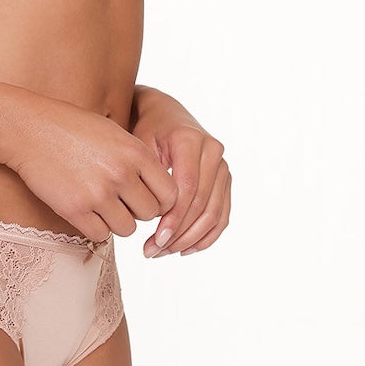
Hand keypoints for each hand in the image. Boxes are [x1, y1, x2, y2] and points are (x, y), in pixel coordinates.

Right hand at [4, 93, 178, 242]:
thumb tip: (164, 195)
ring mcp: (98, 193)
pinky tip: (83, 208)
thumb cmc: (73, 128)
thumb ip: (139, 160)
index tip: (144, 196)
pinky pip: (100, 235)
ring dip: (116, 220)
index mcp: (136, 152)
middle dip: (136, 210)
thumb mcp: (114, 133)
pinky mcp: (74, 210)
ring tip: (98, 201)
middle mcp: (121, 173)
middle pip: (149, 214)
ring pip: (127, 228)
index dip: (160, 200)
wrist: (29, 128)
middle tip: (118, 199)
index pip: (170, 194)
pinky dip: (94, 227)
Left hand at [130, 86, 230, 256]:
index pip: (187, 188)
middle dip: (179, 233)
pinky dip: (206, 236)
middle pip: (202, 204)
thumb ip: (146, 175)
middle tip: (154, 250)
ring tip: (163, 251)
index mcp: (191, 140)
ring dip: (190, 239)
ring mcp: (223, 166)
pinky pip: (222, 215)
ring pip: (214, 213)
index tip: (155, 239)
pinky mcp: (225, 180)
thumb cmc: (146, 130)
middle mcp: (213, 151)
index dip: (173, 218)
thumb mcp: (139, 144)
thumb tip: (152, 214)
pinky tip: (184, 249)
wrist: (165, 114)